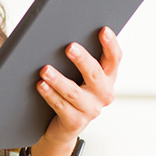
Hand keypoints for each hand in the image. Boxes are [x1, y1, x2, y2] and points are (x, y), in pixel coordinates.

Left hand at [35, 26, 122, 148]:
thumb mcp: (78, 74)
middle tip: (69, 47)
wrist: (62, 125)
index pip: (114, 59)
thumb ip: (77, 57)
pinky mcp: (75, 122)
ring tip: (45, 70)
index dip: (111, 44)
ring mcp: (91, 110)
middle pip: (95, 74)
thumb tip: (61, 33)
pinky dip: (50, 94)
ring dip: (59, 80)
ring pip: (74, 92)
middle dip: (82, 60)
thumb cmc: (70, 91)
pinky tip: (41, 85)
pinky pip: (61, 106)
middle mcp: (103, 94)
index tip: (103, 30)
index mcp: (108, 77)